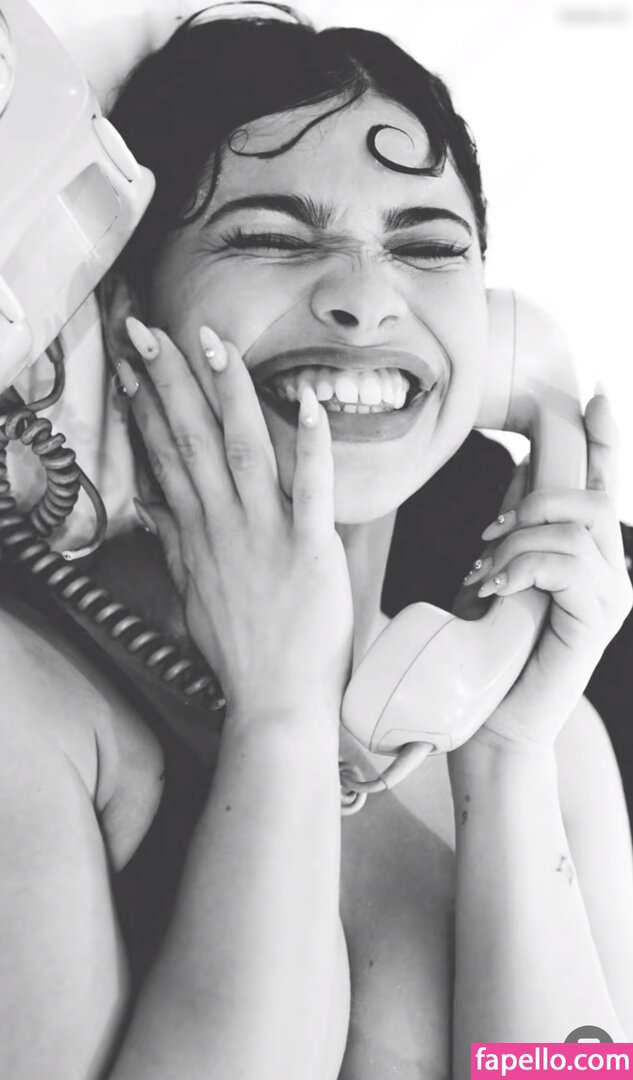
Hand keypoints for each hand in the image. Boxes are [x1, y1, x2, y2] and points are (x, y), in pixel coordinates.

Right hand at [119, 320, 352, 723]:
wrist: (275, 700)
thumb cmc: (239, 650)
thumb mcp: (191, 594)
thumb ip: (173, 543)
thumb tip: (149, 504)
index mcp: (198, 535)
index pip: (166, 456)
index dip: (149, 406)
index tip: (135, 363)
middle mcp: (224, 526)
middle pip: (193, 440)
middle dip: (170, 381)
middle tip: (150, 330)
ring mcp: (266, 536)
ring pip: (243, 451)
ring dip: (229, 396)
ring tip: (214, 345)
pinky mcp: (310, 551)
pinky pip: (311, 489)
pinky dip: (310, 446)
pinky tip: (306, 403)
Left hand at [458, 391, 631, 746]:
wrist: (491, 717)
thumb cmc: (491, 648)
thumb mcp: (500, 568)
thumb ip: (518, 523)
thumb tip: (521, 465)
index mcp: (588, 554)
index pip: (602, 485)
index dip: (605, 439)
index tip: (593, 397)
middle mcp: (611, 570)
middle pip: (591, 497)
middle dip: (533, 504)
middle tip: (490, 537)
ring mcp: (612, 595)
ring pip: (575, 528)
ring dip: (517, 543)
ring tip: (488, 577)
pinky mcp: (600, 618)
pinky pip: (566, 563)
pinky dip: (523, 567)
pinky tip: (498, 590)